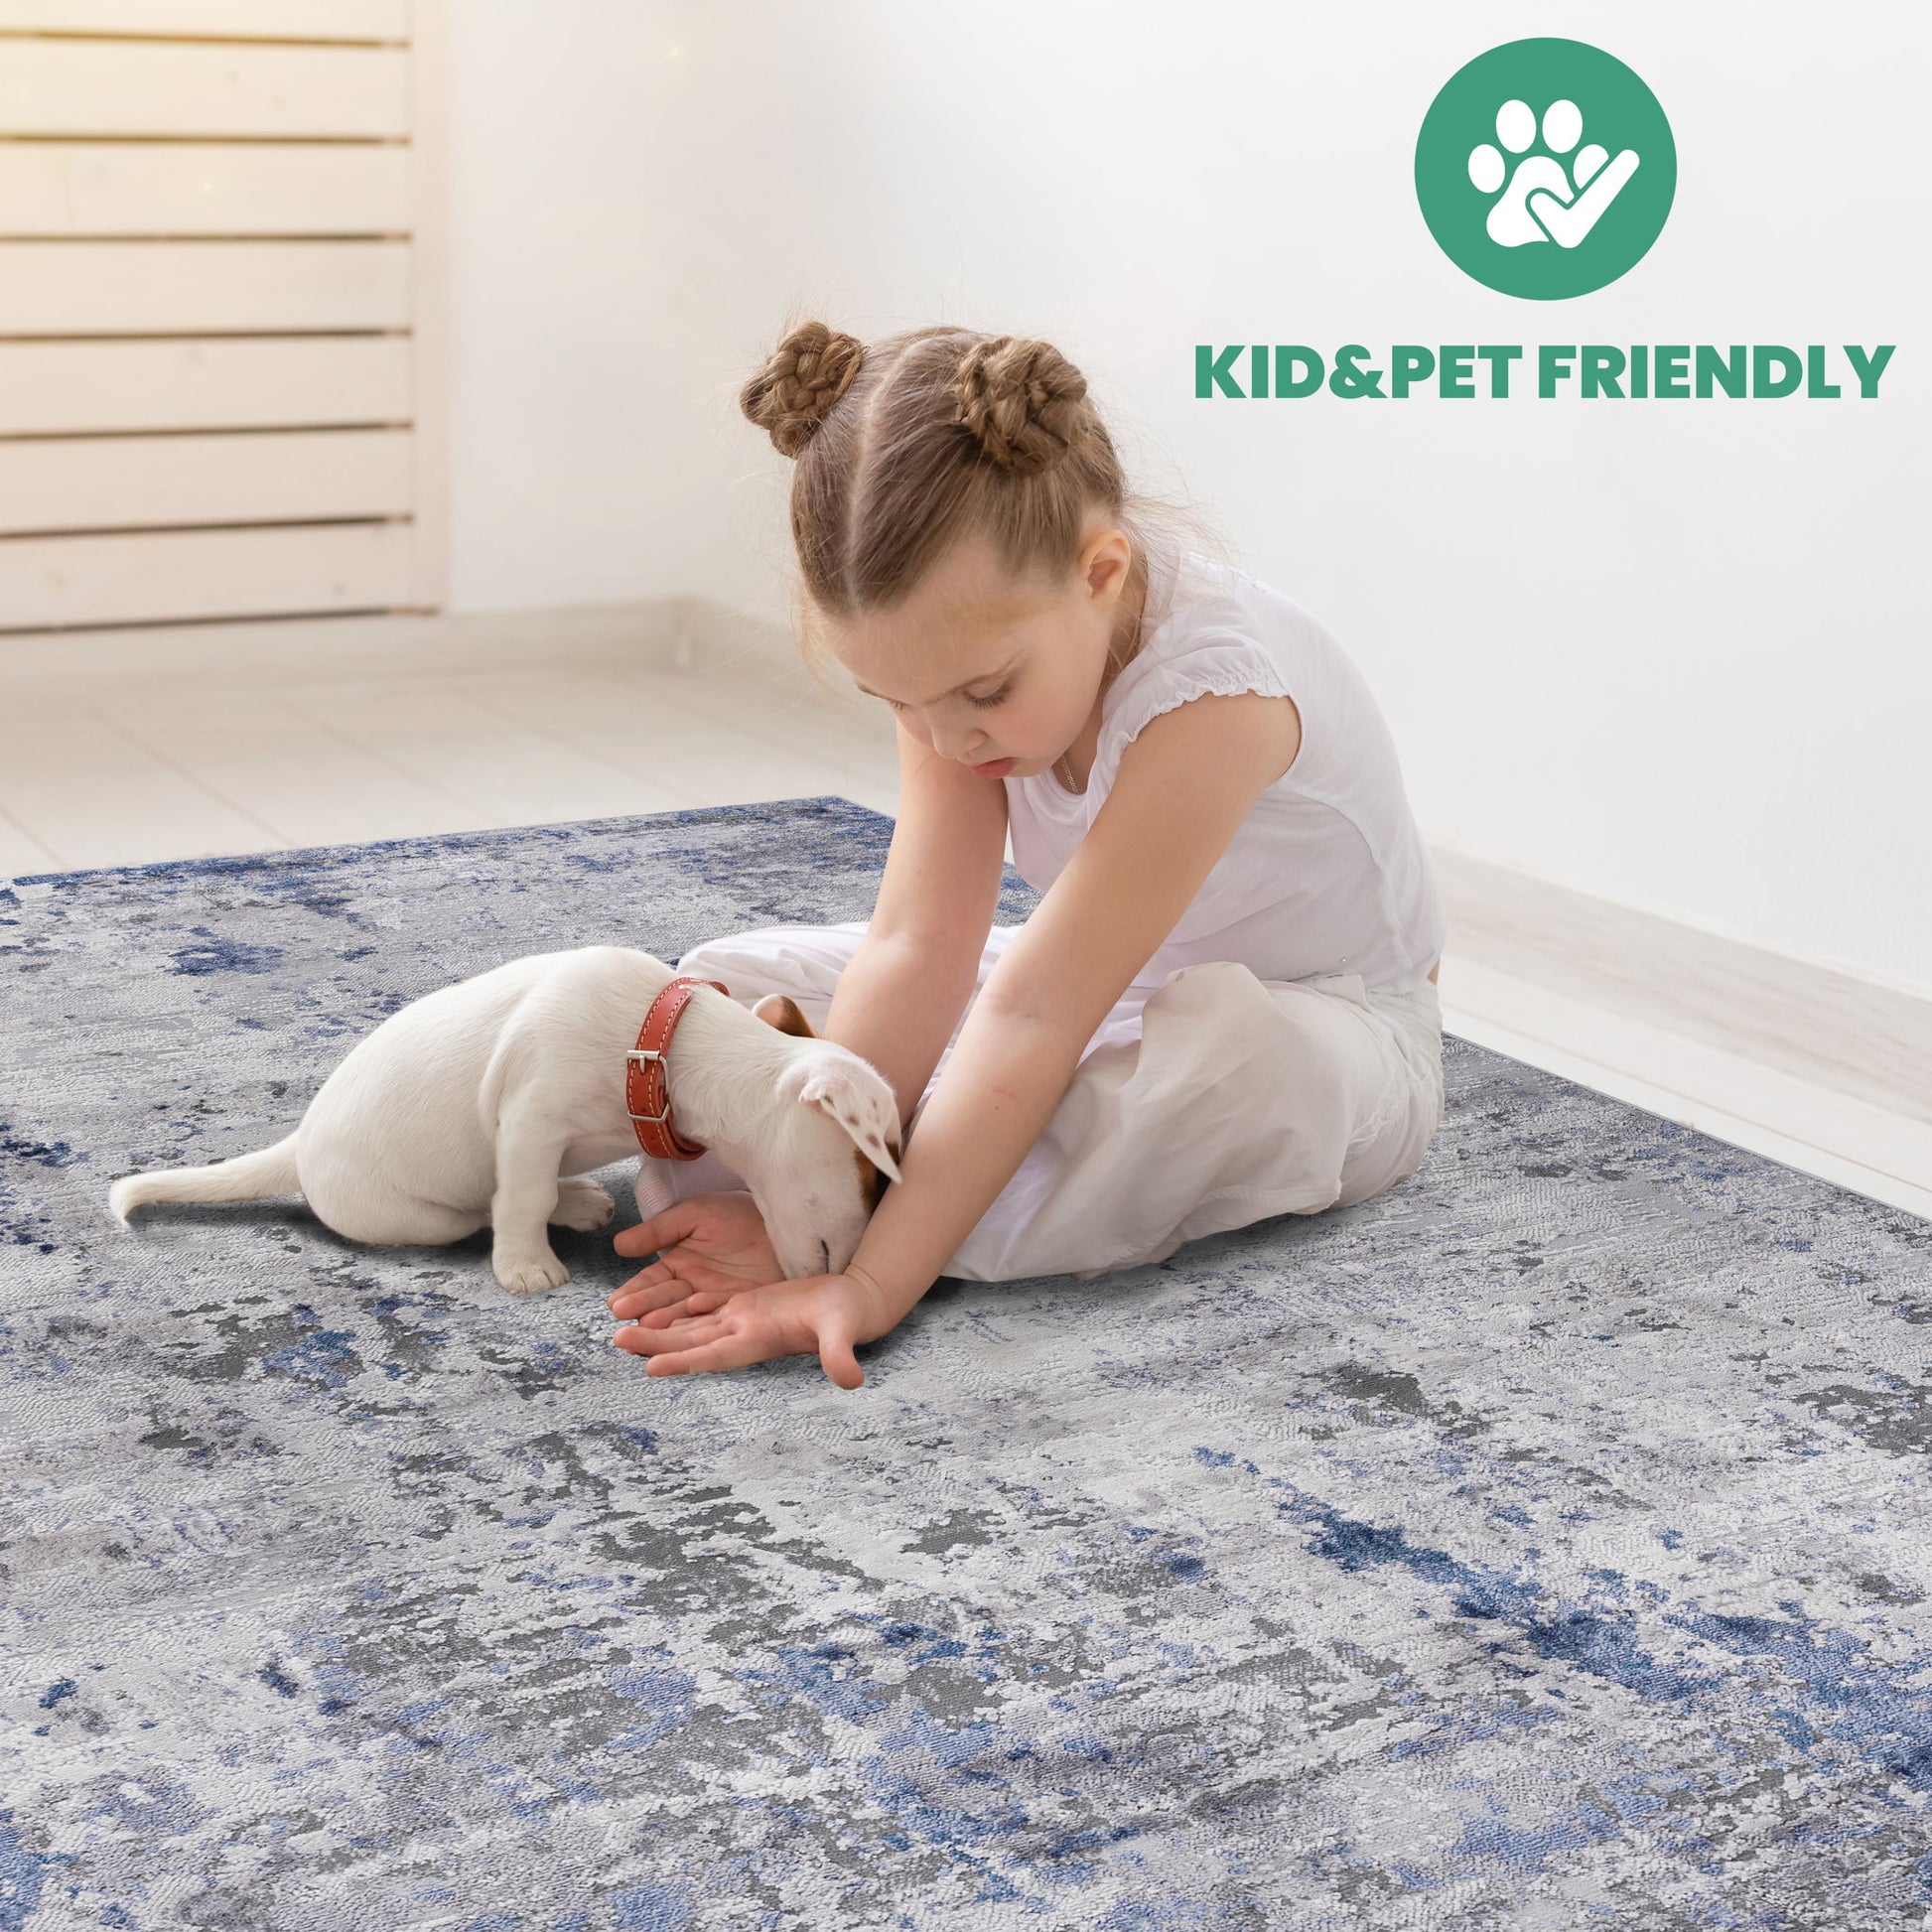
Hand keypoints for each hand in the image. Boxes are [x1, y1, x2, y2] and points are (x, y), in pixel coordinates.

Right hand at [606, 1191, 782, 1320]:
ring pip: (684, 1319)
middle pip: (663, 1304)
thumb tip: (619, 1246)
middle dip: (643, 1313)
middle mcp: (693, 1288)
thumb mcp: (695, 1215)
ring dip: (664, 1327)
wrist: (785, 1219)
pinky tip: (680, 1333)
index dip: (634, 1293)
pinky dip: (696, 1327)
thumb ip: (659, 1231)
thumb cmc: (739, 1213)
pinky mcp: (739, 1309)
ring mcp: (715, 1301)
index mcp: (679, 1264)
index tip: (617, 1304)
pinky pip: (714, 1320)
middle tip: (624, 1324)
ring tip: (646, 1331)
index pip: (650, 1283)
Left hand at [610, 1267, 901, 1387]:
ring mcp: (744, 1320)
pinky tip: (660, 1306)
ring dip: (661, 1329)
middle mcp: (744, 1333)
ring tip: (624, 1329)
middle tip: (617, 1339)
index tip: (651, 1367)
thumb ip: (840, 1353)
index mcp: (760, 1340)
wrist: (855, 1303)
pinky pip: (708, 1309)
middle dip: (656, 1343)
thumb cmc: (849, 1316)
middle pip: (692, 1342)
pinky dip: (682, 1309)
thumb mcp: (843, 1330)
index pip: (715, 1354)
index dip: (684, 1360)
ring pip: (693, 1327)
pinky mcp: (749, 1306)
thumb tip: (851, 1380)